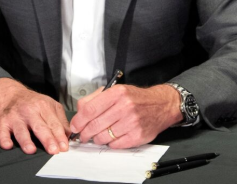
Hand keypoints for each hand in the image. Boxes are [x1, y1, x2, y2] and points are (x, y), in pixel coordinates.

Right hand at [0, 77, 70, 153]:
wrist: (9, 94)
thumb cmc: (31, 103)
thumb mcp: (50, 105)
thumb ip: (60, 120)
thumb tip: (68, 136)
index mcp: (43, 106)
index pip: (54, 124)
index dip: (59, 136)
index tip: (64, 147)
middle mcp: (29, 111)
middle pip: (39, 127)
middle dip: (47, 139)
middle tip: (54, 150)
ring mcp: (15, 117)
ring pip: (21, 130)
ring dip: (26, 141)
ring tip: (31, 150)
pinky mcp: (1, 123)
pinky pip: (2, 132)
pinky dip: (4, 139)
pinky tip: (8, 145)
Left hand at [68, 84, 182, 148]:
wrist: (161, 105)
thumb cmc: (136, 99)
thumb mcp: (116, 91)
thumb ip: (95, 99)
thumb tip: (79, 113)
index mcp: (117, 93)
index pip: (90, 109)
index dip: (78, 120)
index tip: (75, 126)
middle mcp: (125, 106)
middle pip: (94, 125)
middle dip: (85, 133)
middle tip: (84, 134)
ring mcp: (132, 122)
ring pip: (103, 137)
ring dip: (98, 138)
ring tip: (101, 133)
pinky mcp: (137, 136)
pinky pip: (114, 145)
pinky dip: (111, 143)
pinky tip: (114, 136)